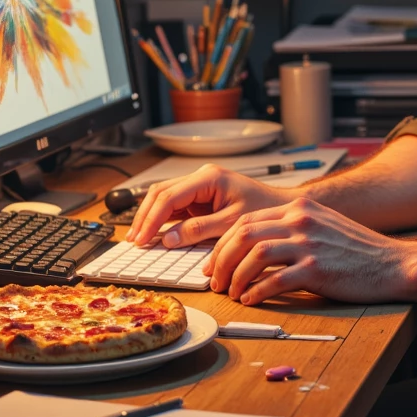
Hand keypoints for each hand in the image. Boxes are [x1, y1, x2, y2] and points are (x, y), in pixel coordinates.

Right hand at [128, 165, 283, 247]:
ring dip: (150, 217)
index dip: (152, 218)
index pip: (169, 196)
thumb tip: (168, 238)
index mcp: (209, 177)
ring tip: (137, 238)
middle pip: (160, 193)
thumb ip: (199, 230)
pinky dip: (162, 220)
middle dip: (145, 216)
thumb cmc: (264, 210)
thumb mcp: (232, 223)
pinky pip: (175, 207)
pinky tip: (152, 234)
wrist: (282, 207)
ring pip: (163, 198)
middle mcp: (201, 177)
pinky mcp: (200, 198)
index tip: (142, 237)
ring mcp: (199, 186)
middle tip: (134, 239)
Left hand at [202, 196, 406, 303]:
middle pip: (244, 235)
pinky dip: (257, 292)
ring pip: (255, 255)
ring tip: (233, 293)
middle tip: (216, 280)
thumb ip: (293, 227)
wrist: (393, 263)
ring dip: (237, 277)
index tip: (215, 262)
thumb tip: (256, 246)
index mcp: (300, 208)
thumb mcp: (323, 225)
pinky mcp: (317, 269)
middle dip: (223, 260)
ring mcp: (309, 244)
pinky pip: (275, 280)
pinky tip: (252, 300)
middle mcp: (302, 220)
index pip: (247, 220)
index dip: (224, 243)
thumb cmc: (358, 250)